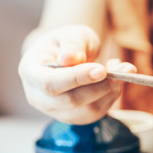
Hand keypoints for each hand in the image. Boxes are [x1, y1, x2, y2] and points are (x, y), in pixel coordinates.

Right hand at [18, 25, 136, 124]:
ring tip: (122, 69)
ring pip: (87, 110)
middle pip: (70, 101)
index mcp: (29, 72)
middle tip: (123, 69)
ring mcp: (55, 111)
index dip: (76, 78)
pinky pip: (96, 113)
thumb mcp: (70, 34)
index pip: (50, 83)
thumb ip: (72, 45)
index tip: (102, 70)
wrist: (67, 56)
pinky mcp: (74, 118)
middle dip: (100, 86)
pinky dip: (112, 97)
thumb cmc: (66, 43)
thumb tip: (71, 59)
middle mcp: (37, 96)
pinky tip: (116, 81)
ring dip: (110, 92)